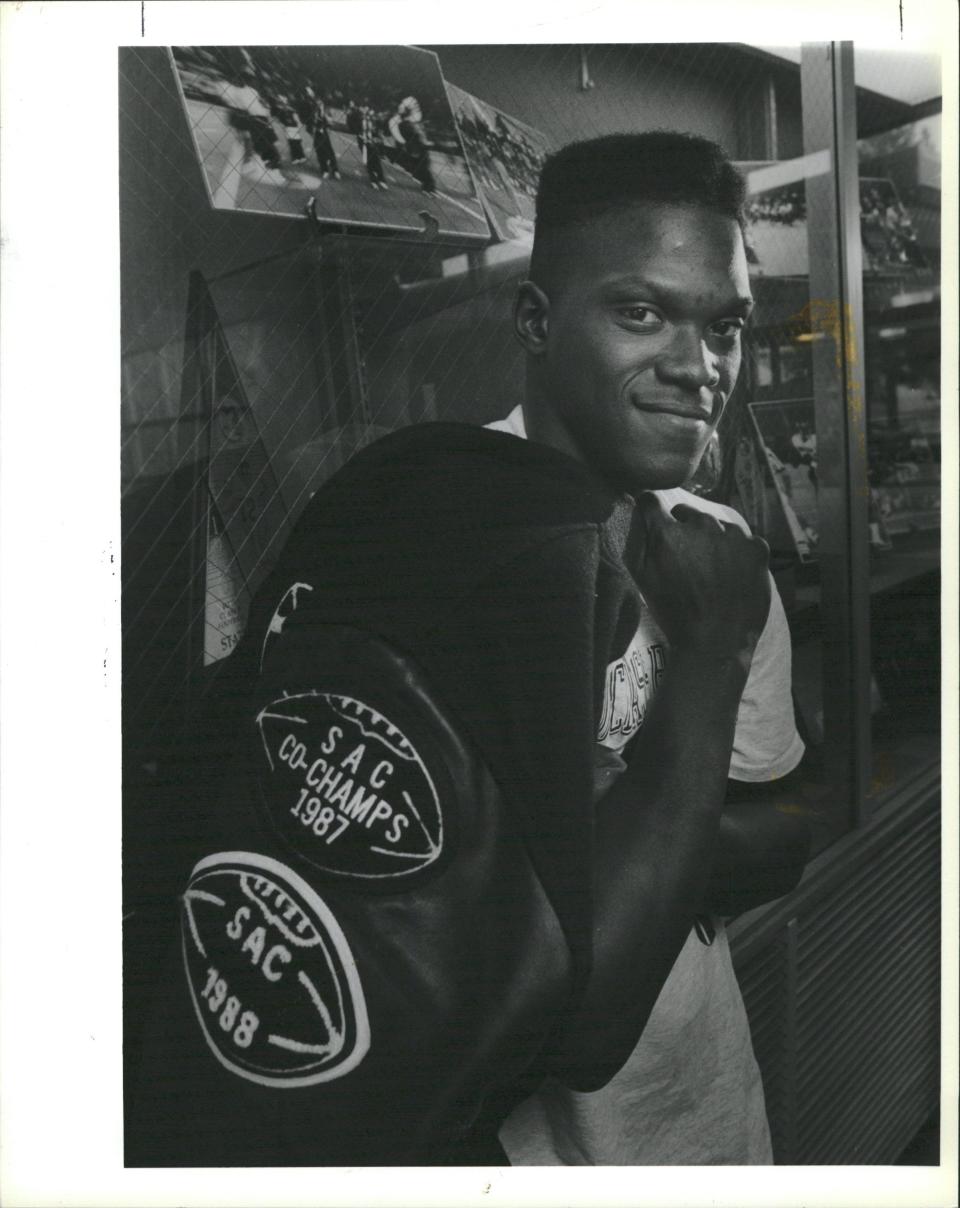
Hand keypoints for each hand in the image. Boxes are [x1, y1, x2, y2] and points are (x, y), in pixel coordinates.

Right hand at [627, 494, 770, 664]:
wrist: (716, 643)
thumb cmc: (675, 614)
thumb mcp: (643, 580)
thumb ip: (637, 543)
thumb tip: (637, 516)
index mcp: (668, 533)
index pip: (651, 501)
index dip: (649, 511)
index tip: (652, 520)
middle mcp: (702, 525)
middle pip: (687, 513)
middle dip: (683, 529)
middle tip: (685, 559)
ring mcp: (733, 535)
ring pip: (716, 525)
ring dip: (711, 539)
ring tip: (711, 570)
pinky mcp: (757, 548)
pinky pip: (742, 540)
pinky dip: (737, 552)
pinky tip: (732, 575)